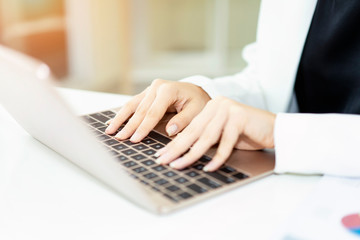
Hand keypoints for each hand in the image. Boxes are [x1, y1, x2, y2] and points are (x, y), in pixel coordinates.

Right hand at [105, 79, 210, 141]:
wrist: (196, 92)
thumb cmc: (198, 102)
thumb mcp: (197, 111)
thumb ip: (183, 120)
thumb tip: (170, 130)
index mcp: (168, 90)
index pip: (153, 112)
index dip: (143, 127)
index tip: (135, 139)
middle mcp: (157, 87)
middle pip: (140, 110)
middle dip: (129, 126)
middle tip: (119, 138)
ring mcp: (150, 89)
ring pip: (132, 105)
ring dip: (120, 119)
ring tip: (110, 131)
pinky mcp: (146, 93)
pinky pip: (132, 104)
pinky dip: (122, 114)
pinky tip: (113, 122)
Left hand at [155, 96, 275, 171]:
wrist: (274, 128)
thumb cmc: (248, 133)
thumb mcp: (222, 135)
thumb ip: (206, 138)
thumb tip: (182, 153)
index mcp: (210, 108)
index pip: (189, 128)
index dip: (174, 143)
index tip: (161, 155)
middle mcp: (217, 105)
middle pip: (193, 132)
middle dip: (176, 149)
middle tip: (162, 161)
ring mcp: (228, 110)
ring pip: (206, 137)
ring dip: (191, 154)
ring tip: (178, 165)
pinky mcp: (239, 117)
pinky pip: (225, 142)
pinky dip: (217, 157)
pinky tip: (209, 168)